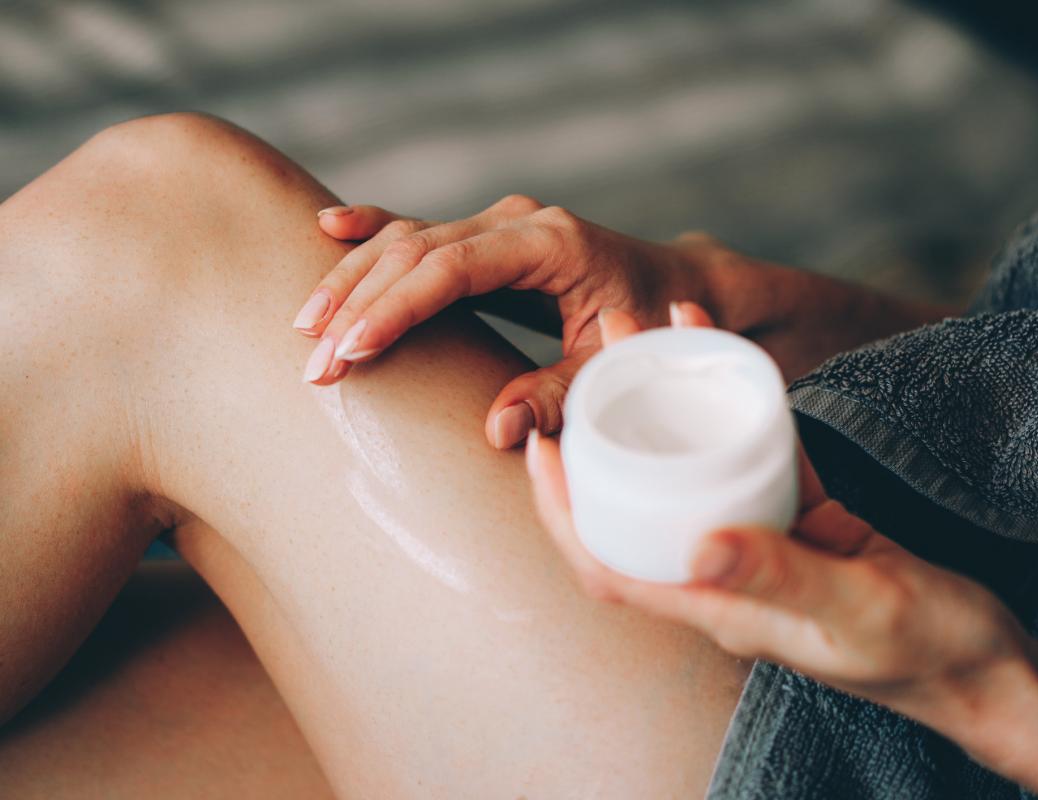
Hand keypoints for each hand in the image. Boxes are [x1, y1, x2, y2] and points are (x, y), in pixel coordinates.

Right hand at [294, 198, 717, 447]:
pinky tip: (326, 226)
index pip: (454, 268)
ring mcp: (499, 223)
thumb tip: (497, 430)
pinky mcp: (487, 236)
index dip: (399, 307)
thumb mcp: (613, 363)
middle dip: (360, 304)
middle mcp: (518, 222)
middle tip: (317, 362)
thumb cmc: (649, 322)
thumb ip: (560, 394)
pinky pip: (420, 231)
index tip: (354, 349)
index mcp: (551, 243)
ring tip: (306, 326)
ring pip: (408, 238)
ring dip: (353, 278)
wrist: (676, 283)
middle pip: (418, 250)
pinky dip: (372, 231)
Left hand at [525, 302, 1023, 731]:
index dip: (563, 510)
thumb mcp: (861, 611)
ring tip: (653, 325)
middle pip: (639, 500)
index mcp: (718, 608)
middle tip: (601, 338)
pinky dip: (736, 404)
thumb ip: (783, 577)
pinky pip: (753, 452)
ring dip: (667, 400)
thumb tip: (696, 546)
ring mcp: (759, 542)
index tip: (543, 442)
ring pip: (690, 466)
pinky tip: (729, 352)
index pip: (609, 565)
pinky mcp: (800, 517)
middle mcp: (724, 575)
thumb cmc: (928, 650)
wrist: (988, 662)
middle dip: (608, 424)